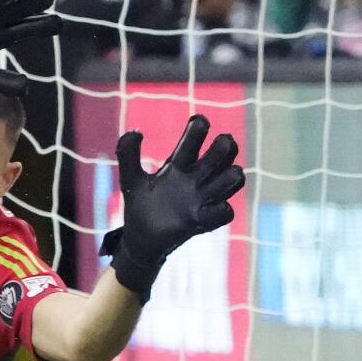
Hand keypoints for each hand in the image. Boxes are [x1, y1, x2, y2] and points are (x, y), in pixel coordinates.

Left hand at [100, 114, 244, 297]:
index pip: (193, 141)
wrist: (141, 239)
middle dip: (224, 145)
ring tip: (217, 178)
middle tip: (219, 143)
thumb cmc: (141, 206)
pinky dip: (222, 209)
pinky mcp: (203, 220)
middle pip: (223, 153)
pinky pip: (226, 211)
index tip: (198, 121)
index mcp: (178, 167)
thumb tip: (136, 131)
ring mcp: (201, 199)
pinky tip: (205, 210)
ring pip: (234, 178)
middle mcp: (194, 179)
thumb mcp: (130, 179)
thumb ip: (127, 154)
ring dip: (230, 174)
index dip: (199, 128)